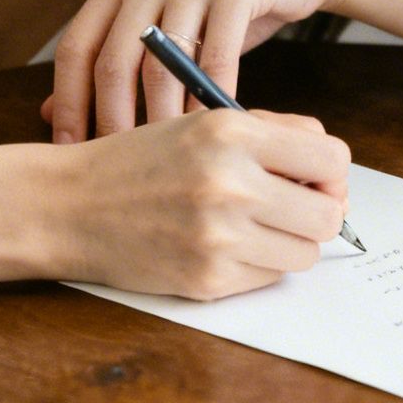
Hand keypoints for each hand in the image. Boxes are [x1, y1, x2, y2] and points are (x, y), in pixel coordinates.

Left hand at [44, 0, 356, 142]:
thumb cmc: (227, 6)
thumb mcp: (168, 30)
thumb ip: (116, 65)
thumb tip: (49, 115)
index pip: (77, 48)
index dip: (68, 103)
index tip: (70, 150)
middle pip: (115, 60)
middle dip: (113, 122)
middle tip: (122, 168)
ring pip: (164, 64)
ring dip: (164, 119)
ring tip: (169, 160)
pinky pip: (218, 56)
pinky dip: (214, 98)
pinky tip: (214, 129)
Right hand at [51, 108, 349, 299]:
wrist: (70, 207)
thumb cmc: (139, 162)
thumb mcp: (202, 123)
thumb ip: (273, 133)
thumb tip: (331, 165)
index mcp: (232, 132)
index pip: (332, 158)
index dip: (330, 173)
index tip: (314, 179)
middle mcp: (230, 182)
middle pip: (327, 215)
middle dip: (316, 213)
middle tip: (290, 209)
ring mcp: (220, 236)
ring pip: (305, 253)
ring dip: (288, 243)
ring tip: (252, 227)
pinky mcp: (209, 279)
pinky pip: (269, 278)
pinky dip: (256, 265)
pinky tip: (223, 247)